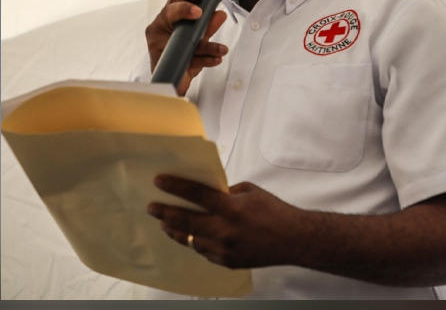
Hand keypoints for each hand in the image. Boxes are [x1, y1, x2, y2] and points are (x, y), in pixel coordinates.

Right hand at [144, 0, 227, 92]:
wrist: (175, 80)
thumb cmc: (183, 54)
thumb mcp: (198, 38)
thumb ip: (208, 26)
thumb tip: (220, 14)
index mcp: (167, 16)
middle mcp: (160, 27)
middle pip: (170, 11)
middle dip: (184, 9)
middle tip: (199, 12)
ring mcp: (158, 44)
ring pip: (181, 38)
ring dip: (205, 44)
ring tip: (221, 49)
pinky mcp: (163, 62)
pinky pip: (187, 58)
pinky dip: (204, 59)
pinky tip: (215, 59)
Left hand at [147, 177, 303, 269]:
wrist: (294, 240)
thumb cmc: (272, 210)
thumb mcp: (248, 191)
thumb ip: (225, 192)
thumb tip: (208, 192)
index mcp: (230, 208)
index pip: (196, 195)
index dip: (175, 187)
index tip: (158, 181)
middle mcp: (225, 230)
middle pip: (187, 221)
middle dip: (166, 213)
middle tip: (151, 208)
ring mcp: (226, 249)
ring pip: (192, 240)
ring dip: (176, 231)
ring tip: (164, 224)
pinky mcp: (229, 263)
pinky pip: (205, 252)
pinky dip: (195, 244)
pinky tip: (187, 238)